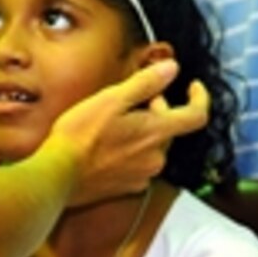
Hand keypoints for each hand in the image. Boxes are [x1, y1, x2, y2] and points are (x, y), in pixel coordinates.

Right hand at [48, 58, 209, 206]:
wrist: (58, 175)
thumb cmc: (80, 134)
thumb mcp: (111, 99)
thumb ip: (145, 83)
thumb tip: (172, 68)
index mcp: (156, 132)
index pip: (196, 116)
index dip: (199, 98)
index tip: (193, 86)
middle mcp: (157, 157)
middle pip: (170, 129)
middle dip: (157, 110)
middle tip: (133, 98)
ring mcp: (143, 175)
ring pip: (153, 146)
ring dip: (143, 130)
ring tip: (115, 121)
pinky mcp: (128, 187)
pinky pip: (140, 163)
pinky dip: (131, 150)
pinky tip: (108, 144)